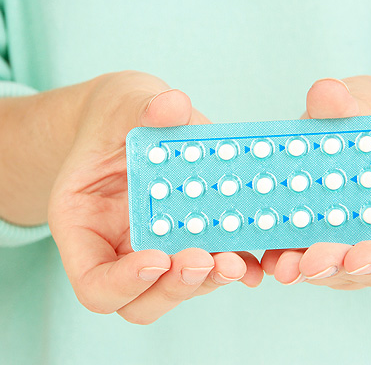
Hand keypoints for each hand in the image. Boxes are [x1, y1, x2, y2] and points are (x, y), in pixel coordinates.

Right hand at [48, 71, 262, 323]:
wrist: (134, 117)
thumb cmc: (118, 115)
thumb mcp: (124, 102)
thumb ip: (144, 107)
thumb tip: (172, 106)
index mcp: (84, 225)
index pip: (95, 283)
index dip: (124, 283)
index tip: (156, 258)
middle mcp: (119, 247)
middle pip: (141, 300)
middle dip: (175, 287)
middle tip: (204, 260)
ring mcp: (155, 246)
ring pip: (180, 288)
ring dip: (209, 280)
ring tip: (237, 261)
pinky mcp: (188, 235)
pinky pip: (210, 263)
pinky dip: (232, 265)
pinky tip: (255, 259)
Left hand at [261, 76, 370, 288]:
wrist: (364, 129)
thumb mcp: (369, 104)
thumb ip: (348, 104)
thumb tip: (325, 92)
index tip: (355, 257)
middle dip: (338, 266)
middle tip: (306, 263)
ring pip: (343, 269)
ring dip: (310, 269)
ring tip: (281, 265)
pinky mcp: (338, 242)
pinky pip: (319, 256)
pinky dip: (295, 257)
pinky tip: (271, 255)